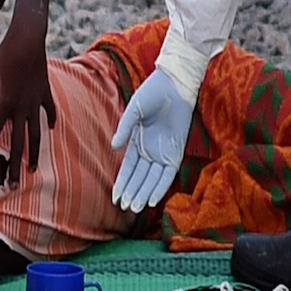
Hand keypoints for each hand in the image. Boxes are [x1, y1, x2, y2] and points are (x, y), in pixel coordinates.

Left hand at [0, 20, 55, 179]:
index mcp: (6, 101)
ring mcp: (37, 98)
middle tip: (14, 184)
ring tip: (35, 168)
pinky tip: (51, 129)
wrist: (29, 37)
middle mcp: (22, 104)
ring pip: (36, 131)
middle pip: (19, 141)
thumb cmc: (7, 52)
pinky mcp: (46, 90)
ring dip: (35, 151)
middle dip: (16, 164)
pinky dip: (50, 119)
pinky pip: (49, 109)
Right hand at [109, 70, 192, 212]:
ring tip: (135, 208)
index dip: (122, 183)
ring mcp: (164, 150)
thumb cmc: (153, 92)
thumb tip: (113, 147)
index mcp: (137, 141)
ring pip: (152, 178)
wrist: (176, 83)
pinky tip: (152, 199)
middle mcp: (150, 149)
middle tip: (124, 208)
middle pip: (140, 177)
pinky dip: (160, 186)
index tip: (115, 199)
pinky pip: (168, 173)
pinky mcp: (177, 150)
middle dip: (132, 192)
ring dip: (144, 193)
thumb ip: (125, 128)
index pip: (128, 168)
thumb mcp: (134, 110)